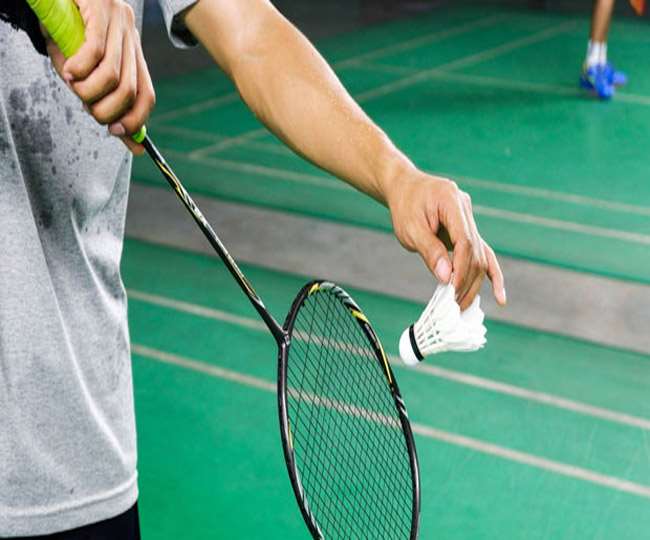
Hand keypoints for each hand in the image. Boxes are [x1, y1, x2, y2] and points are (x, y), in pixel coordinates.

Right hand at [45, 0, 154, 154]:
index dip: (136, 120)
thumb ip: (96, 90)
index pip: (147, 95)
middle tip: (88, 108)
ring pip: (113, 75)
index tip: (118, 133)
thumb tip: (115, 128)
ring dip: (89, 91)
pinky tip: (69, 70)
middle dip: (107, 111)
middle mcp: (131, 36)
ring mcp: (119, 21)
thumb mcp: (83, 63)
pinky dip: (80, 68)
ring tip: (74, 85)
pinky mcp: (101, 8)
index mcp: (133, 52)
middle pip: (130, 91)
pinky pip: (95, 51)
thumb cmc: (64, 25)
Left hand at [387, 171, 505, 309]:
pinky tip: (499, 297)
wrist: (405, 187)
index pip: (465, 240)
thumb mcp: (410, 229)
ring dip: (473, 282)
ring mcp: (470, 218)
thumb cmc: (405, 206)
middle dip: (467, 280)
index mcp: (451, 201)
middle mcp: (465, 208)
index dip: (461, 268)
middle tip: (454, 304)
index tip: (453, 289)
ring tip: (462, 305)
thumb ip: (430, 251)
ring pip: (479, 255)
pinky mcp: (468, 228)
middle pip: (475, 250)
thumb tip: (446, 277)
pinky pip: (482, 252)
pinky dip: (490, 274)